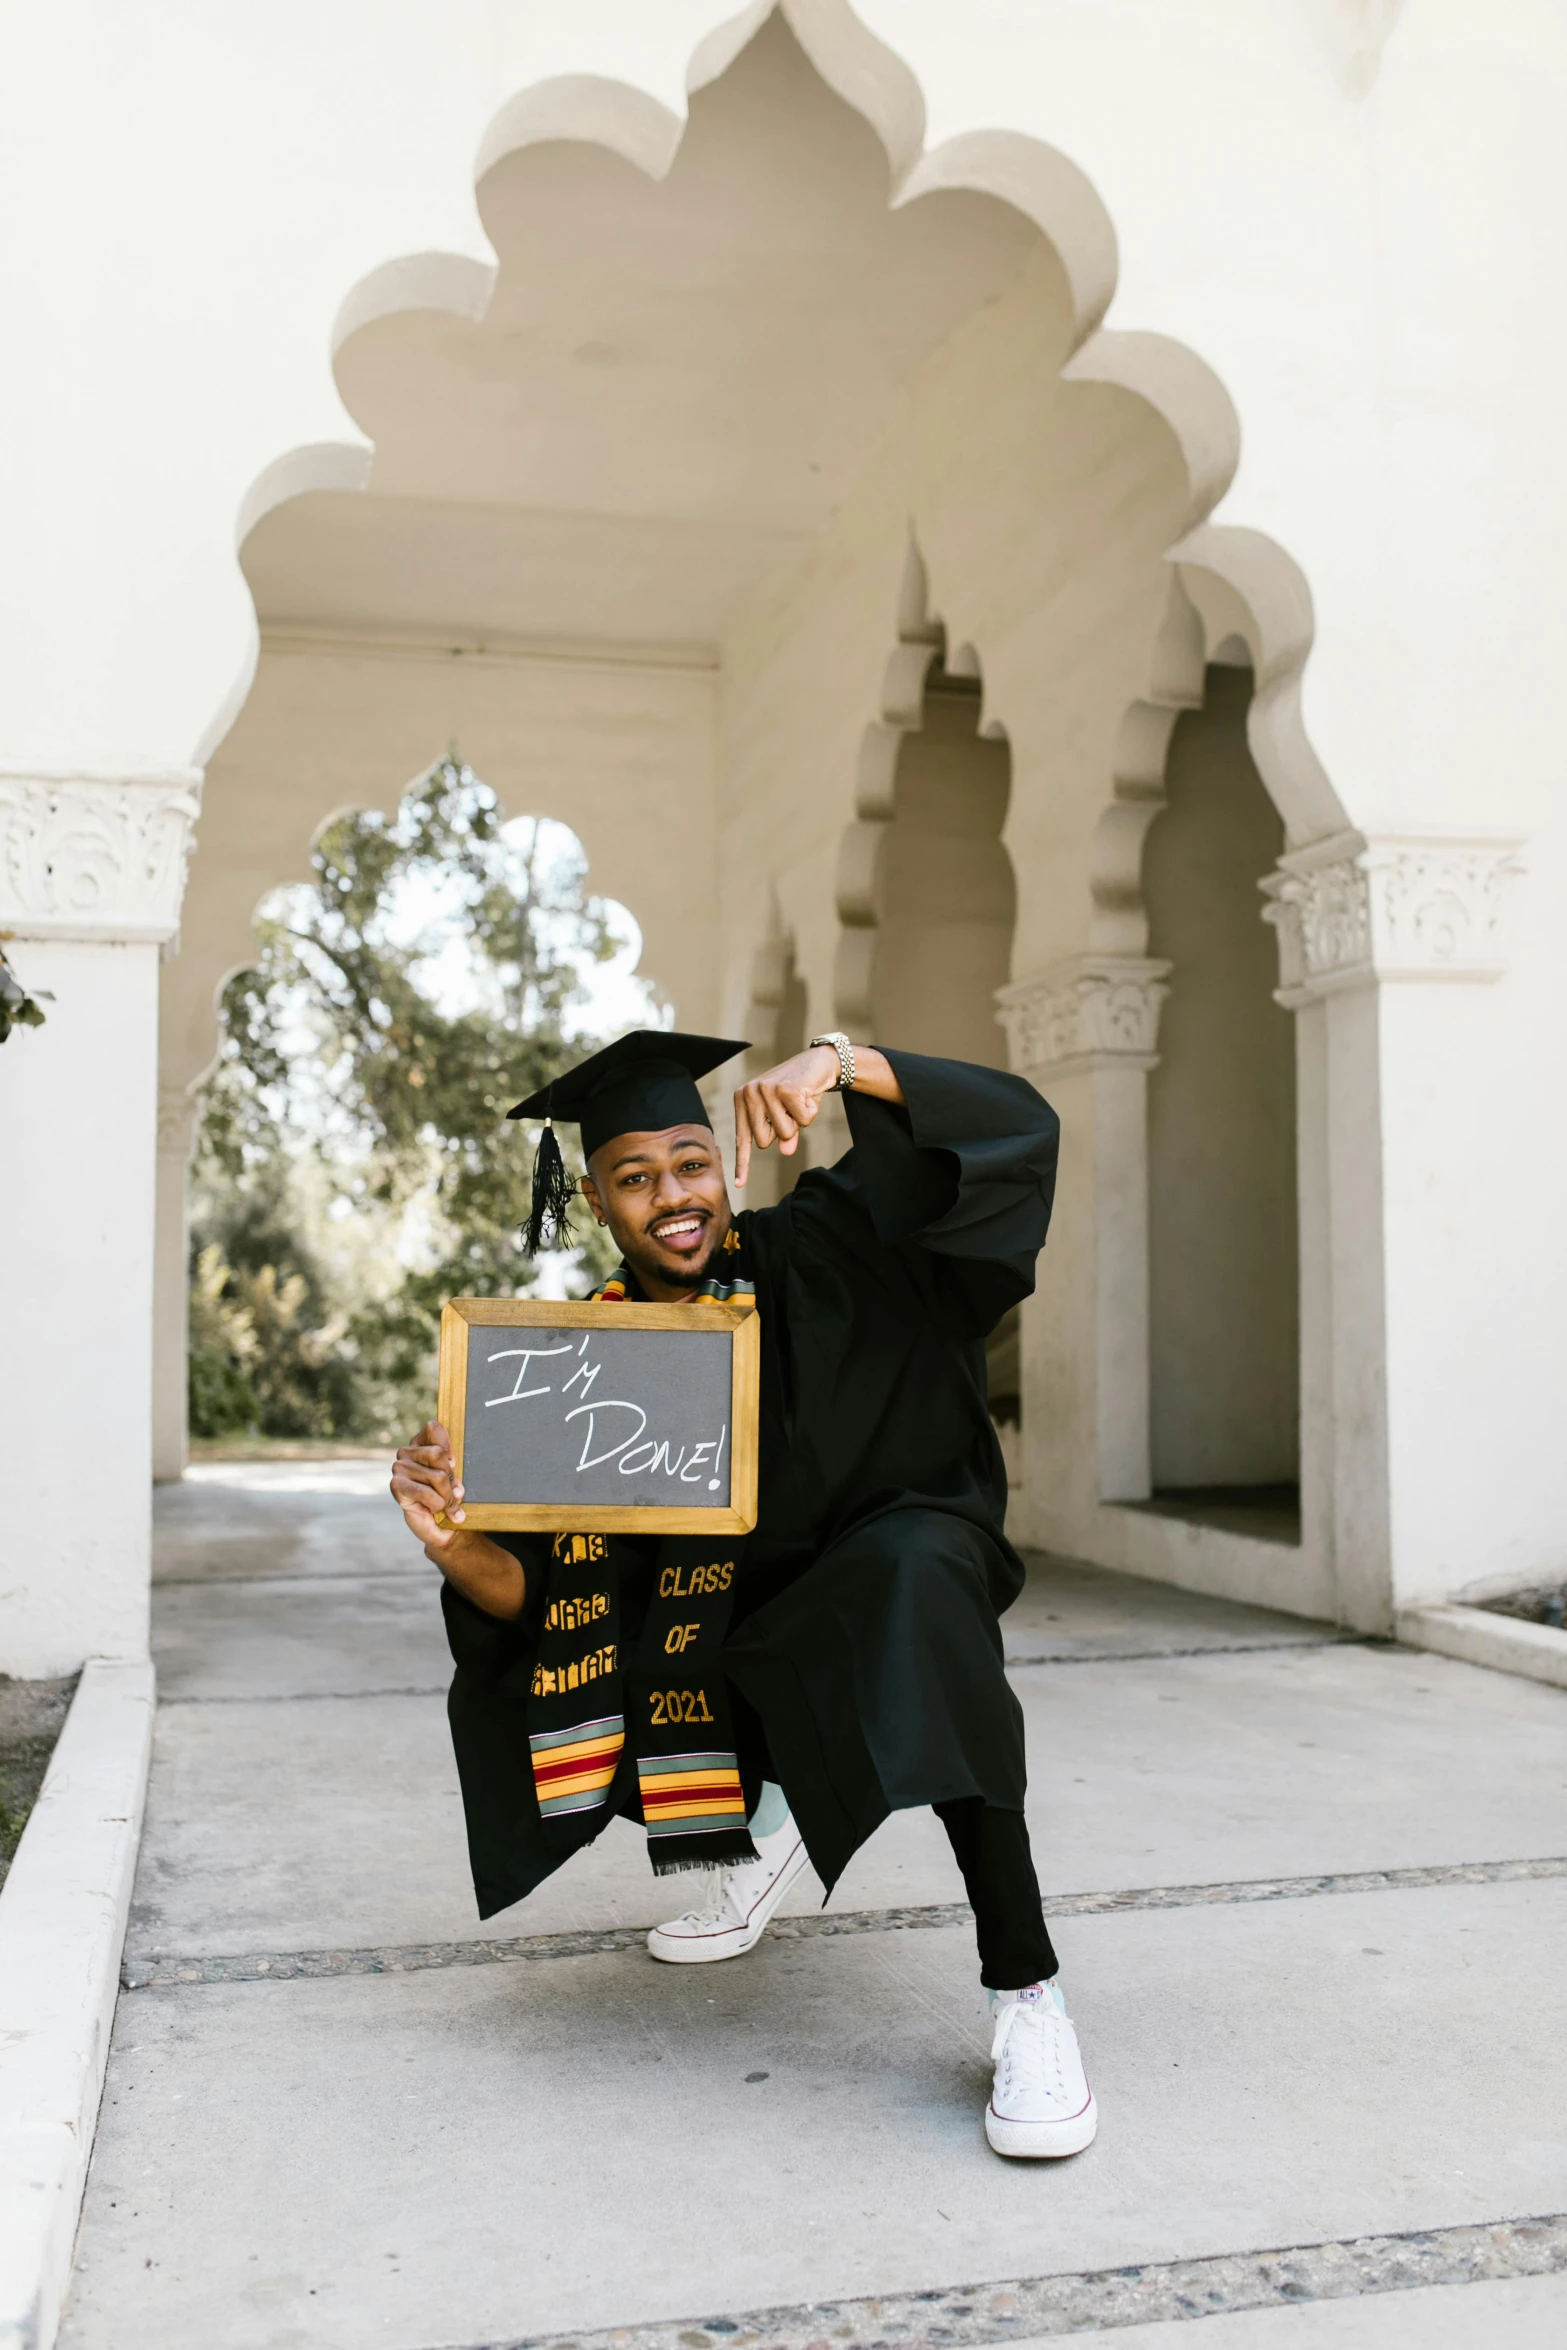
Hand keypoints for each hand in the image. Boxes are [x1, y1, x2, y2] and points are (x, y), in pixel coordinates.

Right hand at [391, 1420, 464, 1548]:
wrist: (441, 1526)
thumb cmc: (448, 1497)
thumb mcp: (456, 1478)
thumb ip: (454, 1472)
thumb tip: (456, 1489)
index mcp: (421, 1443)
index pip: (433, 1428)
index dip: (448, 1447)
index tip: (453, 1465)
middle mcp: (407, 1452)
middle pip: (438, 1453)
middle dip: (451, 1478)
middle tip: (452, 1492)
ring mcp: (399, 1467)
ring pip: (437, 1475)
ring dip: (447, 1495)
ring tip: (444, 1503)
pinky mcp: (396, 1485)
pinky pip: (426, 1492)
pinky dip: (437, 1504)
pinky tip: (434, 1509)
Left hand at [733, 1044, 841, 1185]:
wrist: (819, 1061)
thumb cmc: (799, 1089)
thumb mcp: (787, 1114)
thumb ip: (783, 1134)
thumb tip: (785, 1151)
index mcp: (742, 1099)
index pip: (742, 1138)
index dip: (742, 1163)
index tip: (740, 1184)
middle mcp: (749, 1093)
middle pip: (764, 1141)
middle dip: (784, 1132)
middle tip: (790, 1110)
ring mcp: (765, 1090)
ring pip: (784, 1132)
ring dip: (798, 1121)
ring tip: (799, 1100)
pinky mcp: (785, 1090)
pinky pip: (802, 1121)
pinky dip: (810, 1112)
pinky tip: (808, 1095)